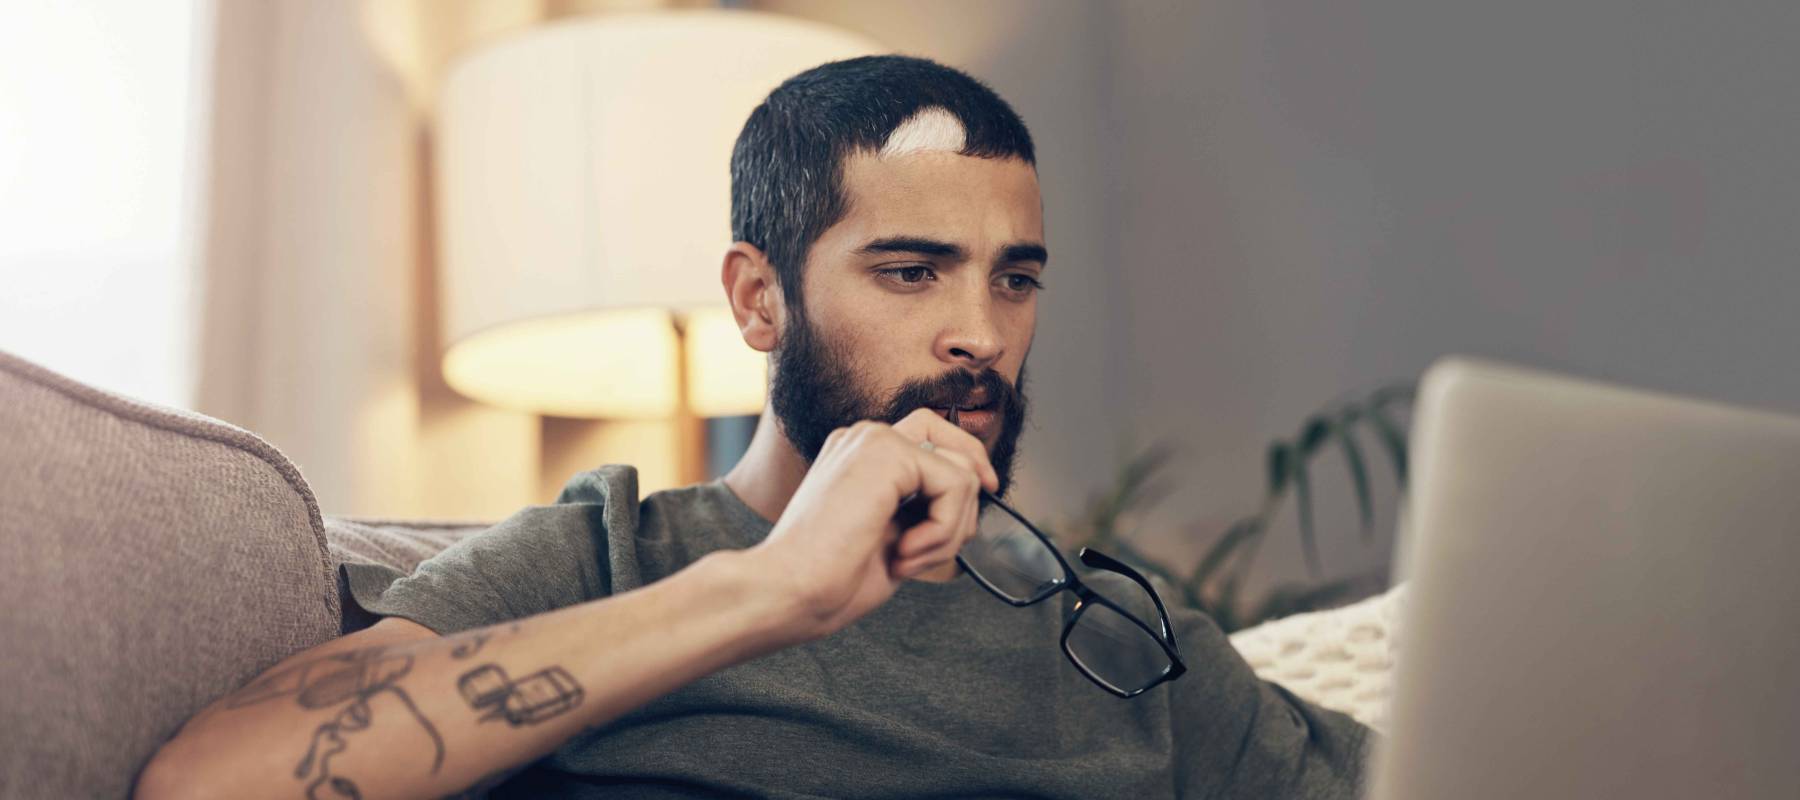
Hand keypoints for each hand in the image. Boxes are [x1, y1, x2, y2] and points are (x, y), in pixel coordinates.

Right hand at [751, 408, 999, 641]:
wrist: (789, 591)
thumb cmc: (830, 579)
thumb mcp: (894, 537)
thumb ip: (925, 510)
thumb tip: (972, 502)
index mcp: (859, 456)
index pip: (931, 437)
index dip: (966, 460)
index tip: (986, 490)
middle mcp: (864, 437)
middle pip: (952, 441)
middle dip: (966, 496)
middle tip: (939, 547)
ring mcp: (874, 438)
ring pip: (960, 472)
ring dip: (948, 530)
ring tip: (907, 559)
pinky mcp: (887, 452)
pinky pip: (955, 484)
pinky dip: (943, 530)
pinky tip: (903, 554)